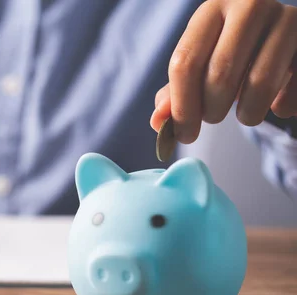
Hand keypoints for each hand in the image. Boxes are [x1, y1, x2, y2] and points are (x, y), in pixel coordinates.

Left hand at [151, 0, 296, 142]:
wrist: (283, 38)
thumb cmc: (232, 55)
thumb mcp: (200, 66)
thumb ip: (176, 94)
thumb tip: (158, 122)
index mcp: (211, 10)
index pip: (185, 63)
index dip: (181, 107)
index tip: (184, 134)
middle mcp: (249, 6)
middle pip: (220, 75)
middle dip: (212, 111)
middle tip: (213, 117)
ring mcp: (286, 20)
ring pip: (259, 84)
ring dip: (247, 114)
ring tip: (244, 114)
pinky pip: (292, 92)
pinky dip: (281, 108)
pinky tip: (277, 103)